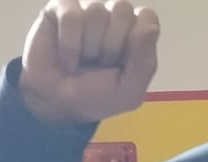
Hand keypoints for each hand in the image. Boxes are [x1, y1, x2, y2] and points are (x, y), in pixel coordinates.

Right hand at [19, 0, 159, 124]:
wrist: (57, 105)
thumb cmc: (94, 97)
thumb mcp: (127, 92)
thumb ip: (144, 63)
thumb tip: (151, 27)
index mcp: (134, 32)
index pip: (147, 16)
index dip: (136, 40)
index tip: (123, 63)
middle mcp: (112, 15)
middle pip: (122, 8)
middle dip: (111, 45)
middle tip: (100, 63)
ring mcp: (87, 8)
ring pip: (96, 11)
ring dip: (89, 46)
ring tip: (83, 60)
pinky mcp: (61, 7)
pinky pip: (72, 17)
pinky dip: (69, 45)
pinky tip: (67, 58)